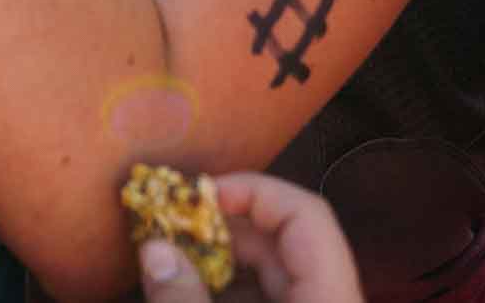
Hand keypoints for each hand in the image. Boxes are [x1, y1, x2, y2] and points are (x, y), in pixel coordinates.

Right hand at [139, 173, 360, 302]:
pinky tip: (190, 294)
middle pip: (284, 244)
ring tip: (169, 262)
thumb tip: (154, 248)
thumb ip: (183, 300)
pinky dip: (228, 294)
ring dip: (219, 265)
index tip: (199, 194)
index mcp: (330, 299)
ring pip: (272, 277)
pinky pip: (267, 301)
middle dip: (223, 231)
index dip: (254, 192)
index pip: (307, 215)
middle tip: (169, 228)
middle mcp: (330, 302)